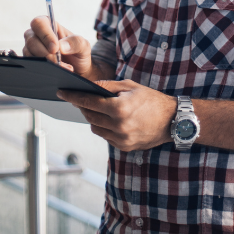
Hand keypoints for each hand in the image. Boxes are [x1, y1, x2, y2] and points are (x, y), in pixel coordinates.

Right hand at [23, 16, 93, 78]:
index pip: (39, 23)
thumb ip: (76, 42)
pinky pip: (30, 63)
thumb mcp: (83, 46)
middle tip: (59, 61)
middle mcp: (38, 35)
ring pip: (28, 52)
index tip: (55, 48)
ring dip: (45, 62)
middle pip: (31, 40)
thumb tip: (61, 46)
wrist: (78, 70)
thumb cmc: (78, 53)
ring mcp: (32, 48)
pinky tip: (54, 71)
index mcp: (50, 25)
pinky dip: (42, 68)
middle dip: (46, 53)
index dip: (45, 35)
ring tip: (62, 67)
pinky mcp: (31, 60)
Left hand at [58, 80, 176, 151]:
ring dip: (93, 118)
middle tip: (81, 98)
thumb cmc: (151, 99)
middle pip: (89, 115)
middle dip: (83, 106)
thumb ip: (107, 86)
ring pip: (95, 128)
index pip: (88, 101)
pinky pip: (105, 136)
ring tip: (100, 109)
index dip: (73, 96)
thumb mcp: (130, 86)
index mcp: (119, 108)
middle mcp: (118, 126)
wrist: (172, 120)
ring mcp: (121, 139)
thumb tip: (89, 87)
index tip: (61, 92)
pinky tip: (111, 120)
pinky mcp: (124, 147)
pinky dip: (104, 127)